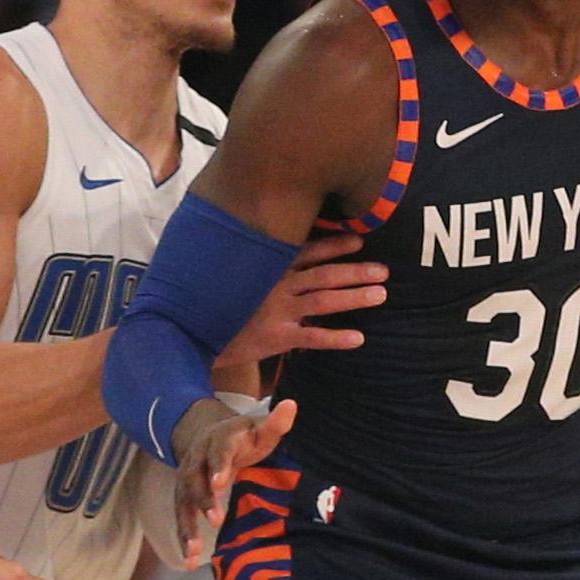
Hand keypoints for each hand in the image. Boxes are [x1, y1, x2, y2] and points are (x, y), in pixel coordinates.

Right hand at [172, 391, 293, 564]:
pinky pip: (181, 517)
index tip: (221, 482)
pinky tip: (189, 562)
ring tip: (194, 551)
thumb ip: (275, 423)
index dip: (219, 466)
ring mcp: (186, 479)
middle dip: (203, 499)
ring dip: (187, 526)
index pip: (218, 452)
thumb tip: (292, 405)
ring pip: (183, 502)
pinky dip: (184, 538)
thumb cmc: (243, 437)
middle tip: (215, 519)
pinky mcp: (182, 497)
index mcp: (218, 441)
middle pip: (195, 479)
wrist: (207, 434)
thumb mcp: (259, 428)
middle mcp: (197, 460)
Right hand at [217, 232, 384, 369]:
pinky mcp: (276, 337)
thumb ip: (263, 265)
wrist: (195, 333)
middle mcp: (276, 285)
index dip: (334, 246)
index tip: (359, 241)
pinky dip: (335, 337)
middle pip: (323, 275)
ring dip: (354, 297)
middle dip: (355, 271)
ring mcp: (278, 311)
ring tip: (381, 294)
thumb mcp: (240, 276)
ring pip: (323, 301)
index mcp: (270, 268)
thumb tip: (288, 253)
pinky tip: (358, 338)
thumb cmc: (221, 303)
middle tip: (384, 271)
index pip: (307, 251)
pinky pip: (311, 336)